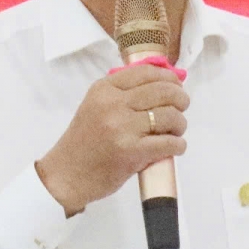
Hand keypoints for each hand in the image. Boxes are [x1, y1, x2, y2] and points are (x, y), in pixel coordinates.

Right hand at [35, 65, 187, 214]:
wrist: (66, 175)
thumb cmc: (84, 142)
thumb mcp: (95, 106)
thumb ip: (123, 93)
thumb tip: (163, 82)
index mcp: (104, 89)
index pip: (146, 72)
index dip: (168, 77)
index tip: (176, 85)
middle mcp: (113, 104)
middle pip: (163, 91)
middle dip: (180, 98)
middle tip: (182, 107)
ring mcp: (123, 128)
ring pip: (170, 116)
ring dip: (180, 123)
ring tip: (176, 131)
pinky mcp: (132, 152)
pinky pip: (169, 143)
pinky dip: (178, 145)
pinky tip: (175, 146)